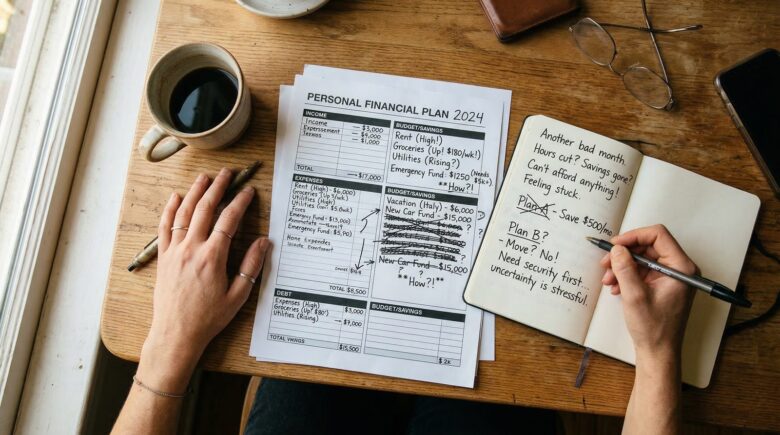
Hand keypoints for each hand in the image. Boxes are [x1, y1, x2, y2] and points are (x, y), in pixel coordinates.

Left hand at [138, 169, 268, 392]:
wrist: (175, 334)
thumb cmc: (208, 319)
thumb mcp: (237, 296)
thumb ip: (251, 266)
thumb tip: (263, 242)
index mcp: (212, 258)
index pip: (229, 221)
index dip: (240, 202)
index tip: (248, 191)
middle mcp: (191, 250)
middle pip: (205, 209)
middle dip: (218, 187)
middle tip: (227, 174)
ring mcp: (174, 252)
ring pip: (184, 213)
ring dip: (195, 192)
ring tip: (204, 178)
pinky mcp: (163, 258)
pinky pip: (165, 228)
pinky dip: (170, 210)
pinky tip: (176, 198)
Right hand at [600, 225, 695, 360]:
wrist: (658, 351)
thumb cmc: (653, 328)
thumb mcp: (634, 295)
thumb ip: (625, 267)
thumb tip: (617, 249)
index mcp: (681, 268)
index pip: (658, 235)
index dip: (633, 236)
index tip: (615, 245)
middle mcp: (679, 269)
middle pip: (648, 246)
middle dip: (625, 254)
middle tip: (606, 262)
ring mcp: (671, 277)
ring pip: (642, 258)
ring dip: (622, 266)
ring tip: (609, 279)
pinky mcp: (662, 285)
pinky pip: (642, 271)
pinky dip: (627, 275)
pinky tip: (616, 286)